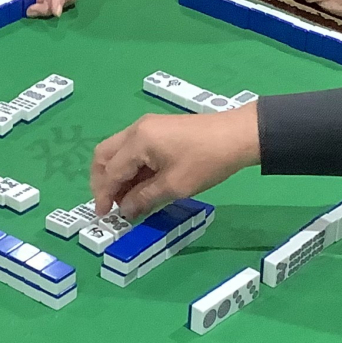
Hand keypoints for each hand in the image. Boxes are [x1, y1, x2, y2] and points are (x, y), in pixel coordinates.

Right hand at [91, 106, 258, 219]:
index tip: (105, 215)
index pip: (110, 170)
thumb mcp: (174, 186)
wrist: (239, 136)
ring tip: (127, 199)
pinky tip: (140, 185)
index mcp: (138, 141)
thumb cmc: (206, 162)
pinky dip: (130, 167)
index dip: (104, 195)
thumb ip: (144, 198)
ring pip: (118, 151)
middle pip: (105, 155)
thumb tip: (125, 210)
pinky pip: (133, 148)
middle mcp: (137, 129)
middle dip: (102, 181)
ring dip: (117, 175)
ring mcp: (147, 126)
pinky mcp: (158, 129)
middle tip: (110, 204)